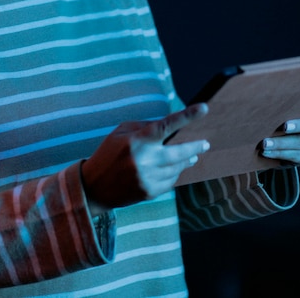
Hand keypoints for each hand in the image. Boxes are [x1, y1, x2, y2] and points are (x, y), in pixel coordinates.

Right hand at [81, 104, 208, 214]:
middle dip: (195, 146)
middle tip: (205, 143)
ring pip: (177, 167)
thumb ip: (146, 126)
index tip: (203, 108)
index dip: (186, 116)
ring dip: (185, 160)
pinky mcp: (150, 192)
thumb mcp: (122, 131)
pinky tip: (172, 168)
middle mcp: (145, 160)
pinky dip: (174, 172)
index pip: (166, 125)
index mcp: (138, 140)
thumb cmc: (109, 152)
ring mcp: (148, 178)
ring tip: (191, 156)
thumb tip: (171, 125)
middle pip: (180, 152)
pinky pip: (171, 180)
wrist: (94, 186)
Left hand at [259, 77, 299, 167]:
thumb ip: (275, 97)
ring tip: (264, 142)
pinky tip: (266, 152)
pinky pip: (294, 157)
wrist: (272, 145)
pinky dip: (279, 154)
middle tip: (284, 125)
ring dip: (281, 143)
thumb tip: (246, 76)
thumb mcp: (275, 107)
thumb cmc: (272, 118)